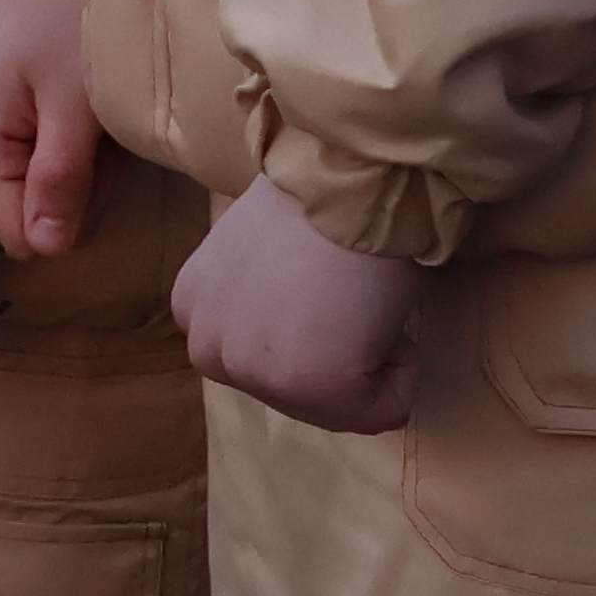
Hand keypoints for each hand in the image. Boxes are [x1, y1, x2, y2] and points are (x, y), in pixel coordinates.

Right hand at [0, 0, 107, 260]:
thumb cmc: (66, 21)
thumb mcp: (73, 105)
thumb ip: (59, 179)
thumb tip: (46, 253)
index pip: (19, 233)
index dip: (67, 218)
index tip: (94, 168)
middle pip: (37, 210)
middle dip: (83, 186)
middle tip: (103, 132)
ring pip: (50, 182)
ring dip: (87, 161)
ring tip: (99, 110)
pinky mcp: (15, 108)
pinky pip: (52, 152)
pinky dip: (82, 138)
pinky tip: (90, 104)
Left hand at [175, 179, 422, 434]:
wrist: (340, 183)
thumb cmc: (313, 207)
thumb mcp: (253, 263)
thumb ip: (258, 306)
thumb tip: (297, 328)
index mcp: (193, 313)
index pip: (268, 364)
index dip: (317, 331)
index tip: (316, 281)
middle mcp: (208, 350)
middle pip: (301, 395)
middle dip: (342, 354)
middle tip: (340, 291)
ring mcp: (255, 375)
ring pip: (343, 407)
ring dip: (370, 360)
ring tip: (352, 299)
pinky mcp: (308, 386)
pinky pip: (382, 412)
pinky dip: (402, 372)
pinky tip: (376, 314)